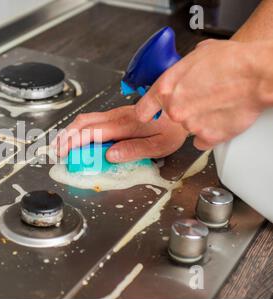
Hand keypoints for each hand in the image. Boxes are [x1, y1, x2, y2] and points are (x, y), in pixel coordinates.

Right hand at [53, 105, 187, 162]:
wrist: (180, 108)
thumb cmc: (172, 128)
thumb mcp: (159, 145)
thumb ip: (134, 150)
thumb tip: (110, 155)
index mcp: (124, 125)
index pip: (91, 132)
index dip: (73, 142)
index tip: (63, 153)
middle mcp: (116, 116)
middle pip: (83, 122)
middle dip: (66, 136)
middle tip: (57, 151)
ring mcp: (115, 114)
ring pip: (86, 119)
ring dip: (71, 131)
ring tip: (63, 145)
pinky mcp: (117, 115)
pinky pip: (93, 120)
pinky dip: (80, 129)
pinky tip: (79, 138)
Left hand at [135, 39, 272, 149]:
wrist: (258, 74)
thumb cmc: (232, 62)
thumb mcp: (196, 55)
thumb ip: (180, 71)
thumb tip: (180, 74)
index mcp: (166, 88)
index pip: (142, 110)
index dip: (149, 111)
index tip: (151, 114)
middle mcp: (174, 109)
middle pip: (171, 117)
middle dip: (183, 110)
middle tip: (201, 99)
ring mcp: (191, 126)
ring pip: (189, 127)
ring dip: (200, 120)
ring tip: (217, 103)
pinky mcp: (209, 137)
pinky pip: (203, 140)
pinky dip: (211, 133)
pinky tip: (220, 118)